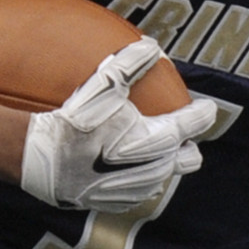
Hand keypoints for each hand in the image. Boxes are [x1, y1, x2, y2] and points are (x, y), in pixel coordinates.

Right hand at [21, 42, 217, 210]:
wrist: (44, 160)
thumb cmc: (77, 121)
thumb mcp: (103, 86)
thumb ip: (130, 64)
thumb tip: (151, 45)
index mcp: (161, 139)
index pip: (195, 124)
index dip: (203, 113)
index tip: (204, 107)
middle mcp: (157, 168)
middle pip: (189, 159)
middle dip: (186, 146)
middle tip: (174, 132)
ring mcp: (140, 188)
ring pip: (164, 176)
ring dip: (159, 163)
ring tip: (142, 148)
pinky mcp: (120, 203)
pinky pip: (139, 191)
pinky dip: (135, 178)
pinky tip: (118, 167)